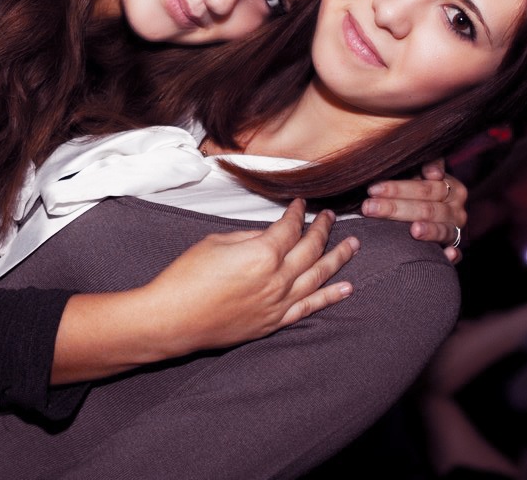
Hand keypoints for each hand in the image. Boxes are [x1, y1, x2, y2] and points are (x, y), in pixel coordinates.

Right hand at [146, 200, 358, 357]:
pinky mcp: (273, 322)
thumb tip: (268, 236)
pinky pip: (309, 307)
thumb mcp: (216, 243)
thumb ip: (249, 238)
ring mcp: (278, 303)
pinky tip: (346, 288)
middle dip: (323, 229)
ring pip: (318, 277)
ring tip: (353, 246)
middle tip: (331, 216)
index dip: (298, 213)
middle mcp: (277, 279)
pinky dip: (330, 297)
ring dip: (337, 259)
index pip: (290, 228)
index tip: (301, 204)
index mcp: (262, 254)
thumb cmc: (186, 278)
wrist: (173, 319)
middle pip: (310, 249)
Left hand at [361, 158, 466, 263]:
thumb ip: (425, 164)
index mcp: (451, 188)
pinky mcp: (453, 248)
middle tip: (368, 207)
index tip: (373, 189)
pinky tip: (448, 254)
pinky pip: (457, 255)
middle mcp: (456, 210)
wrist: (428, 207)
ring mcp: (455, 230)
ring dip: (425, 230)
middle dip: (395, 208)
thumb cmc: (417, 187)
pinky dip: (453, 254)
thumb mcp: (419, 171)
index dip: (398, 188)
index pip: (424, 188)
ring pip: (439, 230)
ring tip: (412, 230)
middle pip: (427, 209)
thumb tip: (433, 173)